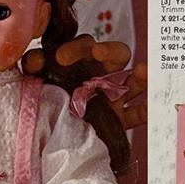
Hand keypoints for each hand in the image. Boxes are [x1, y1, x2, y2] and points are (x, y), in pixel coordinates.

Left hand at [23, 36, 146, 130]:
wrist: (46, 137)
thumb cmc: (43, 100)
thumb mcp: (35, 81)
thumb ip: (35, 66)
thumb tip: (34, 59)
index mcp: (81, 62)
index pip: (85, 46)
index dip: (75, 48)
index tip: (61, 57)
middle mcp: (101, 76)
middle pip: (115, 55)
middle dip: (109, 51)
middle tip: (98, 53)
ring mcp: (113, 97)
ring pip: (133, 81)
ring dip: (140, 75)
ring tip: (142, 71)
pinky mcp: (119, 120)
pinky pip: (137, 113)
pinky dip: (146, 108)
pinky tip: (150, 104)